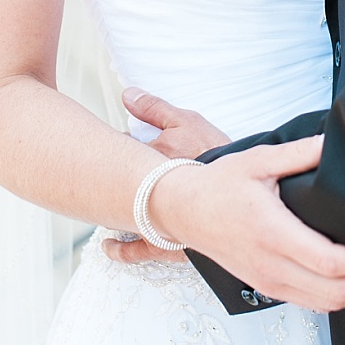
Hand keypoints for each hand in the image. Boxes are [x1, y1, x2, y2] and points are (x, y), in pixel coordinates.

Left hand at [102, 89, 230, 268]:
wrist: (244, 193)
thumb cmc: (218, 155)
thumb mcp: (187, 121)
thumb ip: (154, 108)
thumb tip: (127, 94)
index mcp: (148, 159)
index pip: (120, 147)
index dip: (119, 145)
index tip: (118, 143)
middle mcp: (145, 191)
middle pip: (114, 181)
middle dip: (108, 173)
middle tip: (100, 169)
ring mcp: (153, 218)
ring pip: (118, 215)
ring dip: (109, 208)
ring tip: (100, 203)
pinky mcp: (166, 241)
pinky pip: (137, 250)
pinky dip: (121, 249)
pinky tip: (109, 247)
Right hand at [135, 134, 344, 309]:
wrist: (182, 210)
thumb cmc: (219, 184)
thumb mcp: (259, 160)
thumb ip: (300, 152)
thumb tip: (335, 140)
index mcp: (273, 234)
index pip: (332, 262)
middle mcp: (273, 266)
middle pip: (337, 292)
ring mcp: (270, 281)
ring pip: (327, 304)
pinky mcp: (268, 286)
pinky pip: (312, 303)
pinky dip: (344, 298)